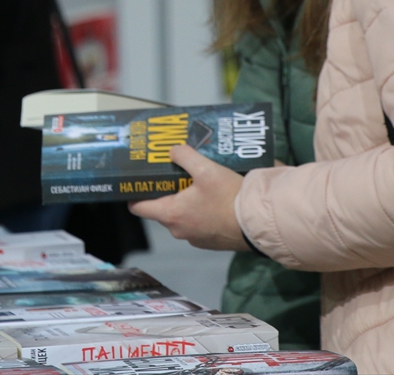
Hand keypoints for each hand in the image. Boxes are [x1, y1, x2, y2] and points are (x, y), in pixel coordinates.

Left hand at [129, 144, 248, 251]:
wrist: (257, 222)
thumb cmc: (228, 198)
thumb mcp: (206, 169)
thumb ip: (185, 156)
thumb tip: (173, 151)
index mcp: (171, 214)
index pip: (138, 208)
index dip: (136, 193)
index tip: (140, 181)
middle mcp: (179, 230)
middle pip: (163, 209)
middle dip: (169, 192)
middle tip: (177, 174)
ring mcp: (195, 239)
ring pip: (183, 216)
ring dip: (187, 202)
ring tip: (200, 184)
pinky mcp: (211, 242)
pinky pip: (199, 224)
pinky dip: (202, 212)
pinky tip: (216, 199)